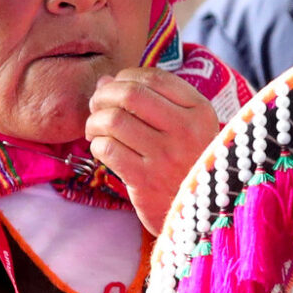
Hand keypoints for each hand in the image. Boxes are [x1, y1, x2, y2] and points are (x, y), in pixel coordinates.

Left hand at [86, 68, 221, 233]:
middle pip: (129, 94)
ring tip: (95, 129)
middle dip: (103, 95)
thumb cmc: (186, 163)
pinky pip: (107, 150)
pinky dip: (96, 145)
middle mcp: (185, 130)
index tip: (116, 87)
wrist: (198, 215)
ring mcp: (165, 156)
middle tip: (97, 105)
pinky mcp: (145, 181)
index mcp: (199, 111)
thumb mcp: (188, 126)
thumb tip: (105, 80)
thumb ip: (152, 98)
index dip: (125, 77)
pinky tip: (102, 149)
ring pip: (113, 120)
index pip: (153, 77)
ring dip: (94, 121)